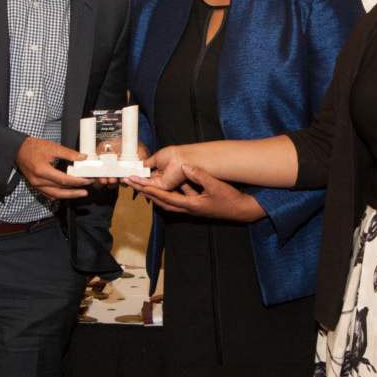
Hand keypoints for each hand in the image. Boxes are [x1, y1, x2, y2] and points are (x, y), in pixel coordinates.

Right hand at [15, 136, 91, 198]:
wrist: (19, 150)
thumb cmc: (34, 147)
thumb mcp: (53, 147)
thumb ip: (68, 153)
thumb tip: (83, 157)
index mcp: (41, 170)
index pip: (63, 180)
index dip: (76, 181)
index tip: (86, 180)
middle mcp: (38, 181)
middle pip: (60, 190)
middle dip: (74, 191)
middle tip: (86, 190)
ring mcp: (36, 185)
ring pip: (55, 194)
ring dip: (69, 195)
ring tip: (80, 193)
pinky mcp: (36, 186)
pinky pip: (49, 194)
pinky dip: (59, 194)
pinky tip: (68, 194)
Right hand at [127, 146, 189, 191]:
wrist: (181, 157)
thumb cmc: (173, 155)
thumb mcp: (156, 158)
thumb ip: (148, 163)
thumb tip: (140, 165)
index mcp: (160, 173)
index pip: (147, 177)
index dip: (138, 176)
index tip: (129, 174)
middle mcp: (161, 180)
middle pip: (144, 183)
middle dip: (134, 181)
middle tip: (123, 178)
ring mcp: (161, 184)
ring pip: (144, 185)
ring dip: (134, 182)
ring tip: (124, 179)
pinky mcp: (162, 186)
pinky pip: (148, 184)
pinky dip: (138, 182)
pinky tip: (130, 178)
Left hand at [138, 164, 264, 221]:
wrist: (242, 210)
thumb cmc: (230, 200)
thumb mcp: (216, 186)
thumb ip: (200, 176)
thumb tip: (184, 167)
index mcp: (191, 205)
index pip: (165, 198)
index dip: (150, 191)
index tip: (137, 185)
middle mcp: (189, 209)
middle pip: (163, 202)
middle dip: (148, 194)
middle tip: (134, 185)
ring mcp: (193, 207)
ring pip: (170, 201)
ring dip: (158, 193)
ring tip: (146, 185)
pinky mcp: (197, 204)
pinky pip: (181, 197)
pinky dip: (173, 191)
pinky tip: (171, 182)